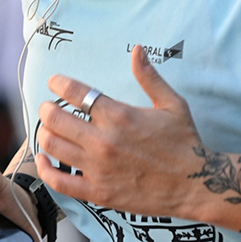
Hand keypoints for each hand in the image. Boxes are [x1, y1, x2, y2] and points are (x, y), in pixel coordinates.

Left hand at [35, 45, 204, 218]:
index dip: (59, 83)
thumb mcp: (171, 104)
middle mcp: (104, 140)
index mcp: (119, 115)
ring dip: (45, 134)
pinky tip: (44, 159)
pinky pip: (59, 181)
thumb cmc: (184, 143)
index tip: (55, 82)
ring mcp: (98, 168)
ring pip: (52, 146)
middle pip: (55, 118)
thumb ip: (149, 76)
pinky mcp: (98, 191)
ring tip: (50, 130)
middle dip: (47, 108)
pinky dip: (45, 168)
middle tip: (49, 107)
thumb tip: (137, 49)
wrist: (195, 184)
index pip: (75, 92)